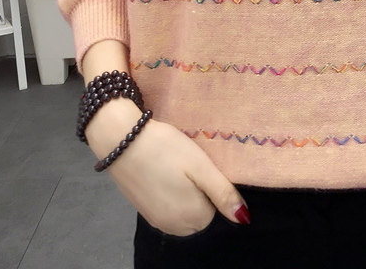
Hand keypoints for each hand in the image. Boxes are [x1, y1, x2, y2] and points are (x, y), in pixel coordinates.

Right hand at [86, 102, 249, 236]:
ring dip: (184, 192)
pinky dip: (169, 192)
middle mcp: (172, 226)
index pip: (215, 209)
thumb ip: (223, 193)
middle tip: (188, 165)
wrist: (121, 139)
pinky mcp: (142, 209)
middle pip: (200, 213)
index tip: (199, 167)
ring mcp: (155, 219)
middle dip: (198, 192)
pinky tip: (162, 171)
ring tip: (175, 166)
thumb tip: (244, 218)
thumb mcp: (200, 166)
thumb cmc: (166, 149)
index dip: (210, 185)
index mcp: (190, 217)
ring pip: (183, 210)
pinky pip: (167, 207)